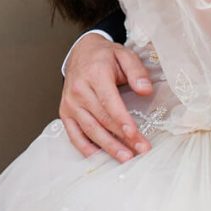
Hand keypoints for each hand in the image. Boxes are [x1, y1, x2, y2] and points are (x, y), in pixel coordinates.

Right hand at [60, 34, 152, 161]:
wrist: (81, 52)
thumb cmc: (105, 56)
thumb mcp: (125, 54)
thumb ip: (136, 71)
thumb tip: (145, 90)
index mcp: (95, 74)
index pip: (109, 102)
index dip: (122, 120)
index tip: (134, 134)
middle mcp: (79, 90)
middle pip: (102, 119)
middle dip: (121, 138)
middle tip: (140, 150)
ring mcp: (70, 104)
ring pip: (89, 130)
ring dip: (108, 147)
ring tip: (125, 158)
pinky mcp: (65, 113)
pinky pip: (74, 135)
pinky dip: (86, 148)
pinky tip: (100, 158)